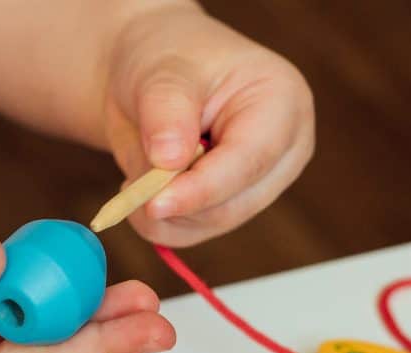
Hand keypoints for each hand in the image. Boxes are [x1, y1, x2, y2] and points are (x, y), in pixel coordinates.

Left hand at [103, 4, 314, 246]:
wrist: (149, 77)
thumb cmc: (165, 61)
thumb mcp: (160, 74)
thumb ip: (166, 113)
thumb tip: (169, 161)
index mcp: (282, 104)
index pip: (249, 161)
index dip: (201, 188)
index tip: (154, 204)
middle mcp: (282, 151)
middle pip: (232, 205)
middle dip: (174, 203)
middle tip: (127, 189)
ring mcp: (258, 184)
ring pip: (208, 225)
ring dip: (160, 215)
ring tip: (132, 177)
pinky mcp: (229, 206)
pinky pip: (191, 233)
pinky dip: (157, 222)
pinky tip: (141, 189)